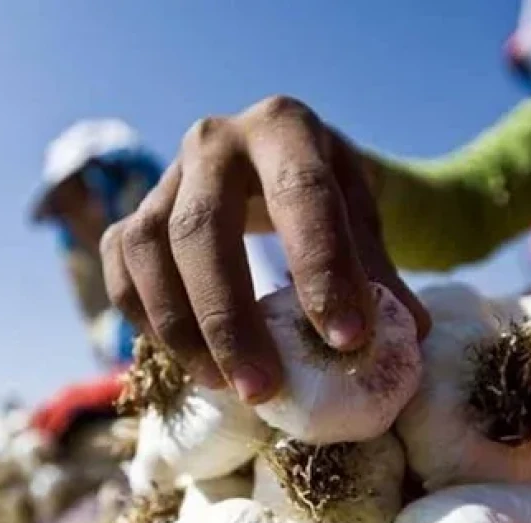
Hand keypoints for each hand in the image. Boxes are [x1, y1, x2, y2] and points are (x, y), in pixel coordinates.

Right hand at [99, 96, 429, 403]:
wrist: (277, 166)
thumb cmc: (326, 201)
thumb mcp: (361, 218)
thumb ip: (379, 272)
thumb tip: (408, 335)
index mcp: (283, 127)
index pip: (301, 194)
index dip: (324, 269)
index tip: (347, 341)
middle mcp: (214, 141)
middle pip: (203, 227)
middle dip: (231, 317)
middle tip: (263, 387)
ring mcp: (166, 177)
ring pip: (150, 248)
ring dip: (181, 326)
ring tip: (224, 386)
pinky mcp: (134, 215)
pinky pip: (123, 267)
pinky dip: (145, 318)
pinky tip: (186, 362)